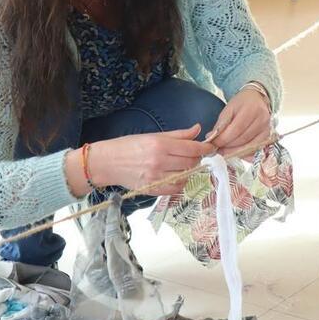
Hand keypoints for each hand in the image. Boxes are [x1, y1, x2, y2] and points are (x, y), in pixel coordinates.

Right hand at [83, 124, 214, 194]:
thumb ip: (178, 134)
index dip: (205, 148)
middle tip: (194, 155)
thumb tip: (198, 129)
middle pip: (191, 163)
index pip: (191, 148)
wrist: (106, 163)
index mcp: (160, 145)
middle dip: (196, 159)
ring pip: (185, 177)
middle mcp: (159, 162)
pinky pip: (175, 189)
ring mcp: (156, 178)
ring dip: (189, 172)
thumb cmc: (128, 146)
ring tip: (183, 166)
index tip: (212, 148)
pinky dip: (180, 183)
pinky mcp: (152, 190)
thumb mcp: (153, 135)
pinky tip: (175, 176)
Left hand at [206, 87, 271, 157]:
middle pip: (242, 139)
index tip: (213, 143)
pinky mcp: (268, 137)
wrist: (257, 99)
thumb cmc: (242, 103)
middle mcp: (262, 120)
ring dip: (234, 152)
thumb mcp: (229, 108)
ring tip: (224, 150)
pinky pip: (254, 151)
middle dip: (227, 147)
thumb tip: (211, 138)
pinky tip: (235, 151)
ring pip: (248, 147)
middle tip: (217, 148)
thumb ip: (221, 124)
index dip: (223, 139)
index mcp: (251, 109)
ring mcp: (267, 130)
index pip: (236, 129)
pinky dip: (243, 154)